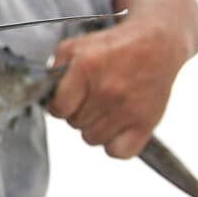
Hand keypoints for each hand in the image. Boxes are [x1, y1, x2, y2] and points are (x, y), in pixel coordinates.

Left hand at [47, 18, 183, 158]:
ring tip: (101, 112)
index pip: (59, 109)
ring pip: (92, 139)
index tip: (64, 103)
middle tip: (88, 101)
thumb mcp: (75, 46)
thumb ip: (54, 68)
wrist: (156, 45)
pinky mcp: (146, 123)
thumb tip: (41, 91)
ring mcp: (128, 109)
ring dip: (93, 128)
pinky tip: (114, 128)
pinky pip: (118, 152)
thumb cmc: (113, 46)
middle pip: (75, 124)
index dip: (58, 107)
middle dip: (76, 114)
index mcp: (86, 69)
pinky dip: (114, 145)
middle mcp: (107, 91)